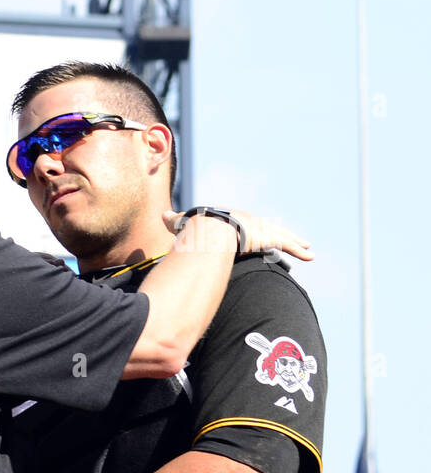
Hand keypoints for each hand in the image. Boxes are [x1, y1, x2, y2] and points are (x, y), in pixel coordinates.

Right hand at [162, 208, 312, 262]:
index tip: (257, 235)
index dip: (253, 230)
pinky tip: (310, 256)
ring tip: (307, 248)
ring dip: (295, 241)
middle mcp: (249, 221)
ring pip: (282, 235)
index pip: (246, 224)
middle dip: (279, 234)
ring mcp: (260, 228)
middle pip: (268, 228)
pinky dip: (299, 250)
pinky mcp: (268, 237)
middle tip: (291, 240)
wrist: (206, 229)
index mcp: (231, 219)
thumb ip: (175, 220)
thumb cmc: (195, 227)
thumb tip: (163, 216)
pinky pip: (288, 244)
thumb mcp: (184, 223)